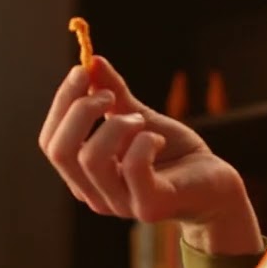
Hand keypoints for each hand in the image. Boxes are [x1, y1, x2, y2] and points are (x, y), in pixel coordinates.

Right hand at [39, 55, 263, 254]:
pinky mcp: (150, 206)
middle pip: (60, 150)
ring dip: (115, 125)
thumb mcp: (140, 118)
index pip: (50, 141)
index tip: (83, 71)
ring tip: (141, 121)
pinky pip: (132, 167)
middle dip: (80, 110)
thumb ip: (114, 94)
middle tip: (112, 96)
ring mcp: (121, 204)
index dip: (62, 103)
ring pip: (91, 158)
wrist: (216, 184)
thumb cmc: (174, 154)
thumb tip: (92, 61)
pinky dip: (144, 141)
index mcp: (84, 176)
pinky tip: (158, 138)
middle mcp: (95, 194)